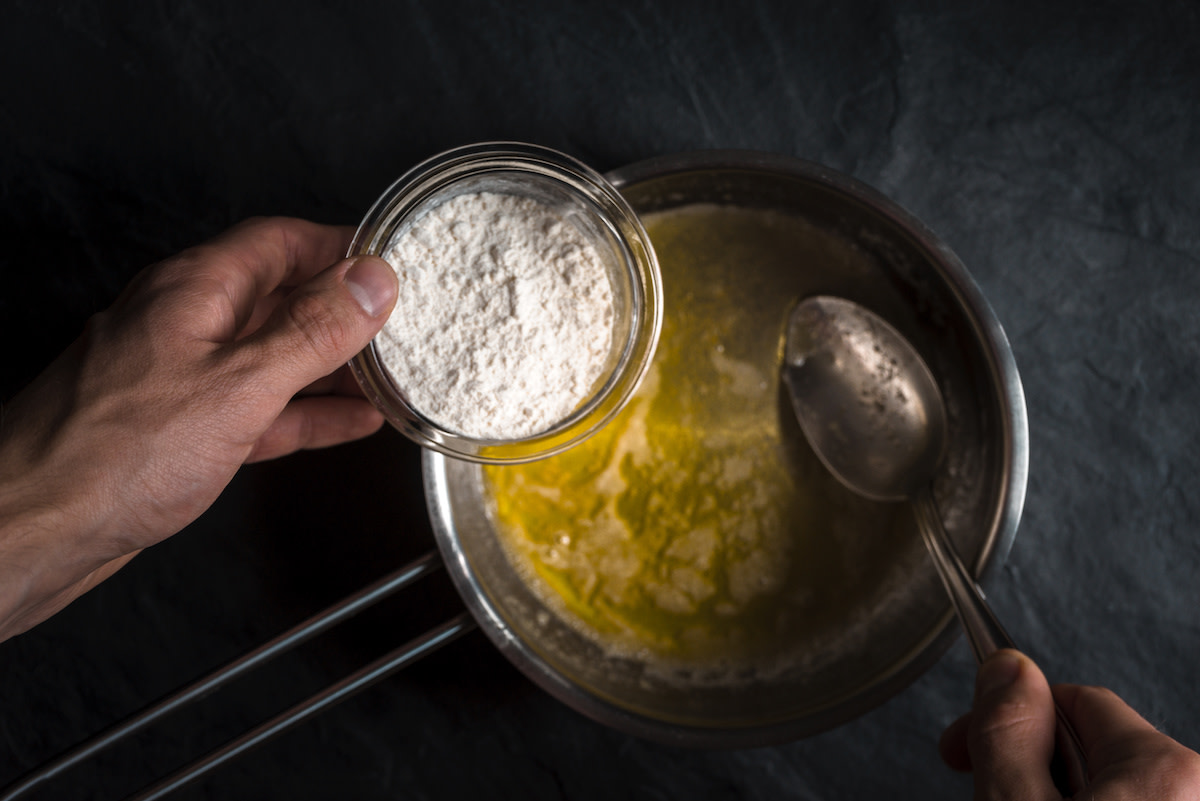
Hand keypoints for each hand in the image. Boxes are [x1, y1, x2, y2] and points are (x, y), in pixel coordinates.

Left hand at [0, 217, 398, 641]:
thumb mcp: (238, 384)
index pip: (281, 242)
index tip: (393, 259)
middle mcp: (187, 324)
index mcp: (195, 292)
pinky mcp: (185, 430)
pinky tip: (348, 423)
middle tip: (405, 323)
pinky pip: (262, 408)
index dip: (341, 244)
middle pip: (281, 298)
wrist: (35, 531)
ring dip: (333, 366)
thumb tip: (371, 282)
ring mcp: (184, 378)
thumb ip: (311, 331)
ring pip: (275, 357)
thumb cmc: (111, 455)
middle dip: (344, 309)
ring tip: (391, 374)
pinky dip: (307, 412)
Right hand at [940, 649, 1199, 798]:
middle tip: (989, 791)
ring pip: (1112, 787)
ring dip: (1059, 795)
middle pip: (1096, 747)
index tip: (965, 745)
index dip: (1010, 717)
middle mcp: (1194, 792)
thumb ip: (1009, 733)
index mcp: (1165, 770)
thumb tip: (1008, 669)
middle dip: (1036, 763)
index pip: (1079, 700)